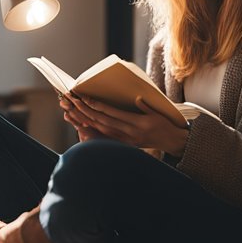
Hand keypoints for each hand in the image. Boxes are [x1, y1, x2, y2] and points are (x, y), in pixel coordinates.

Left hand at [64, 94, 189, 155]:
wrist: (170, 141)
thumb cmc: (164, 124)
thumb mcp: (157, 113)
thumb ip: (145, 106)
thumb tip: (137, 98)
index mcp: (137, 123)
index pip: (112, 113)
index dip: (98, 106)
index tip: (85, 98)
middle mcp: (129, 133)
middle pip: (102, 121)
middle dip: (85, 111)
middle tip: (72, 101)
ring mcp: (125, 140)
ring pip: (100, 130)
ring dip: (84, 120)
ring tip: (71, 110)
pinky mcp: (124, 144)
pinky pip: (104, 137)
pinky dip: (92, 130)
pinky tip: (81, 124)